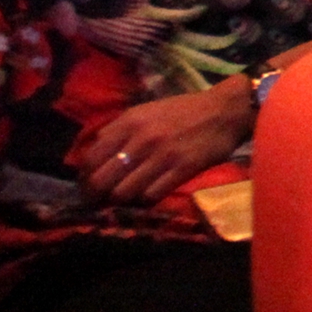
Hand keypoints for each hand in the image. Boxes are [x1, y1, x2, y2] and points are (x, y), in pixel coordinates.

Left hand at [69, 82, 251, 205]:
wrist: (227, 110)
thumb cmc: (184, 111)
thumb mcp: (146, 111)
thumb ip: (120, 131)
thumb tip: (95, 156)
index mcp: (130, 122)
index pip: (91, 158)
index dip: (84, 177)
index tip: (88, 185)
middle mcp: (142, 138)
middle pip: (102, 179)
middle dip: (96, 195)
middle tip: (99, 202)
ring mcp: (162, 155)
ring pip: (123, 192)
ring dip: (120, 201)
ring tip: (124, 201)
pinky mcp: (183, 169)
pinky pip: (151, 195)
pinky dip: (145, 201)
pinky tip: (147, 197)